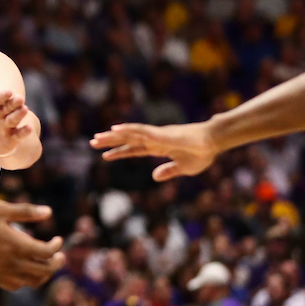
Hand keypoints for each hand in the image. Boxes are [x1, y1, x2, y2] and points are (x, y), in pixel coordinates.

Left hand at [0, 69, 30, 155]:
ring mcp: (9, 125)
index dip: (3, 95)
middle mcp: (4, 112)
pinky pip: (19, 134)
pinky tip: (29, 128)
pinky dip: (24, 132)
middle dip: (15, 102)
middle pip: (10, 106)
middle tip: (19, 98)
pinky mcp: (12, 137)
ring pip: (14, 119)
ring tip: (24, 109)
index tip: (8, 92)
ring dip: (19, 115)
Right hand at [0, 202, 64, 290]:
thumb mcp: (0, 210)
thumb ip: (25, 211)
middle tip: (59, 256)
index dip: (57, 247)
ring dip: (44, 274)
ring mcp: (5, 273)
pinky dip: (26, 280)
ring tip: (45, 265)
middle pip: (46, 270)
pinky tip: (24, 271)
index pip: (48, 252)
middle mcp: (14, 263)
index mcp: (18, 245)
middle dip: (57, 263)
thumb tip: (48, 212)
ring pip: (33, 281)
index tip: (58, 240)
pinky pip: (17, 286)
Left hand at [90, 121, 217, 180]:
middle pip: (127, 140)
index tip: (104, 156)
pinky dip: (127, 129)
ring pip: (129, 134)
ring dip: (112, 135)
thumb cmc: (202, 153)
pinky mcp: (160, 133)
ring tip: (96, 137)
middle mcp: (154, 140)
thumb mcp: (183, 168)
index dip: (119, 153)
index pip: (134, 150)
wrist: (214, 143)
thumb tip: (154, 177)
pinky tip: (115, 128)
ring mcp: (156, 135)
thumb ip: (168, 171)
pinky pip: (141, 130)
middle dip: (110, 142)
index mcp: (158, 148)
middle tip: (92, 142)